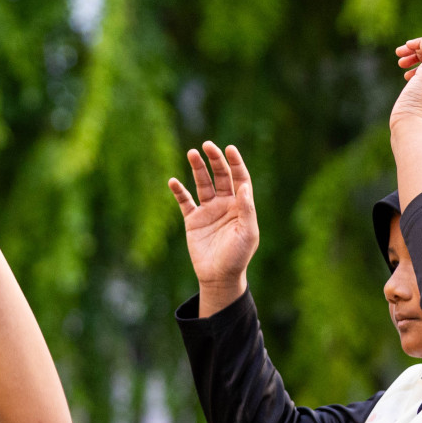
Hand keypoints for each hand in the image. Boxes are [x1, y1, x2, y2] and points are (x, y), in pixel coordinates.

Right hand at [168, 142, 258, 310]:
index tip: (229, 149)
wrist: (219, 276)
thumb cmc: (238, 256)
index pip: (239, 178)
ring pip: (202, 184)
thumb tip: (243, 186)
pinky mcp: (193, 220)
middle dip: (215, 160)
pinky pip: (184, 202)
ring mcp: (208, 211)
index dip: (235, 162)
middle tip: (207, 145)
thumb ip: (246, 208)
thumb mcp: (247, 232)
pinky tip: (173, 182)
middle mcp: (225, 204)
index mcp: (241, 205)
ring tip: (192, 153)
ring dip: (197, 168)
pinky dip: (179, 191)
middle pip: (220, 176)